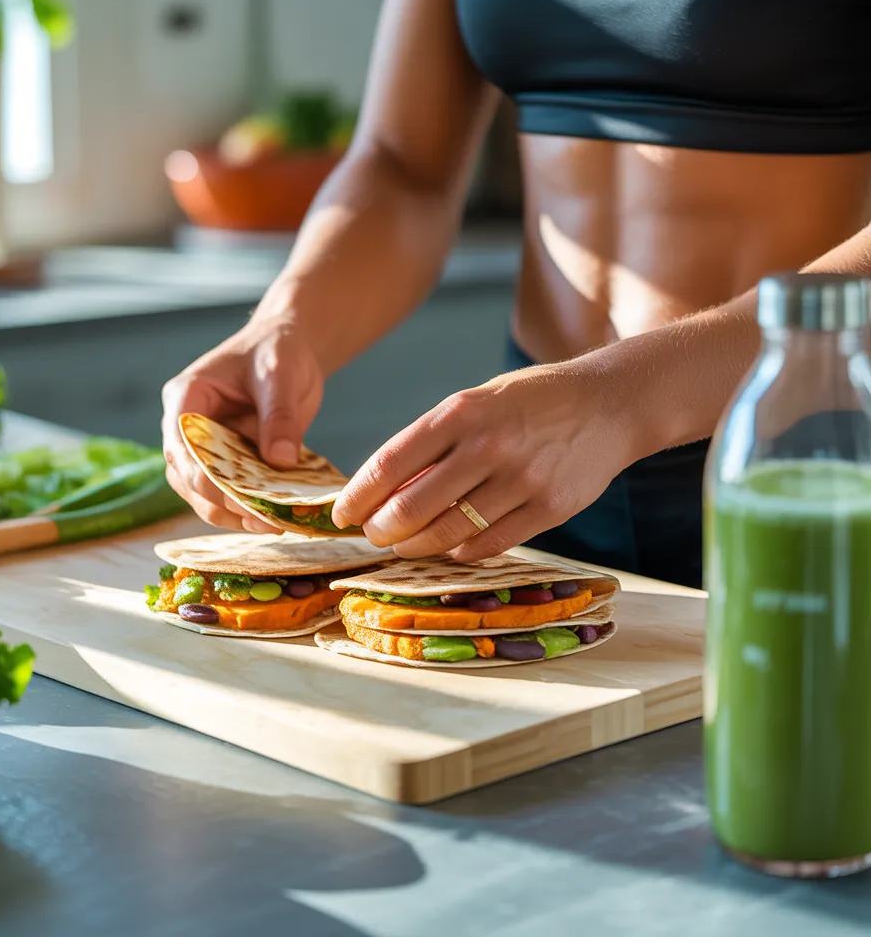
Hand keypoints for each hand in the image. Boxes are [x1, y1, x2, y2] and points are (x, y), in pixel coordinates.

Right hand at [161, 322, 324, 530]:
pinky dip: (249, 508)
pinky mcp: (230, 462)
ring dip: (234, 514)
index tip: (234, 498)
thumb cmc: (277, 350)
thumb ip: (279, 415)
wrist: (291, 349)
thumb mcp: (279, 375)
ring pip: (205, 494)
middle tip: (260, 521)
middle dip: (221, 503)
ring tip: (271, 525)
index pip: (180, 445)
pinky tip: (275, 518)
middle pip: (188, 478)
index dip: (201, 476)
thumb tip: (280, 460)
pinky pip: (231, 493)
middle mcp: (188, 428)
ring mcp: (207, 448)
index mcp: (186, 398)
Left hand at [332, 359, 635, 560]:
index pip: (391, 463)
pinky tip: (451, 547)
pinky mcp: (550, 509)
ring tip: (404, 545)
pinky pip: (490, 544)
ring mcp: (522, 479)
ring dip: (416, 546)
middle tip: (373, 535)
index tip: (342, 514)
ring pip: (449, 532)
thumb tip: (385, 489)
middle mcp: (489, 445)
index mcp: (462, 412)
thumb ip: (435, 441)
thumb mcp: (478, 402)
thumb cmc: (532, 400)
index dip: (358, 496)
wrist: (610, 402)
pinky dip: (461, 551)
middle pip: (413, 506)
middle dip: (382, 529)